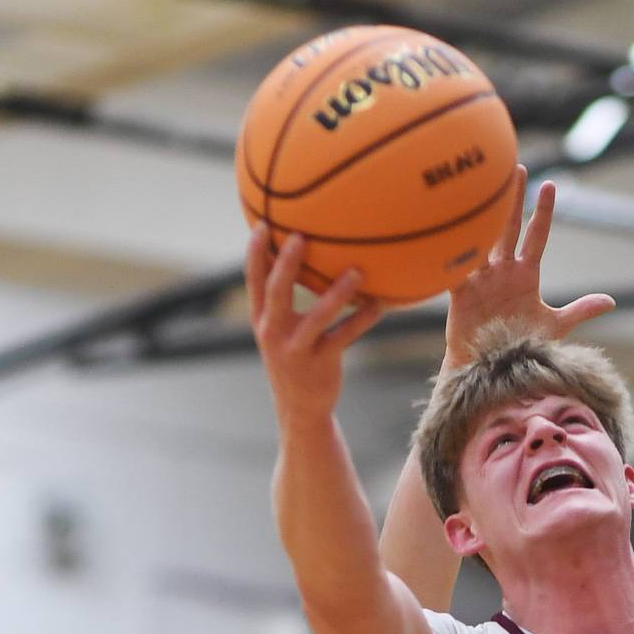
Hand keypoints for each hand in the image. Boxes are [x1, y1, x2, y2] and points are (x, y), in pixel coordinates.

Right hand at [246, 224, 385, 426]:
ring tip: (357, 272)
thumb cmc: (292, 358)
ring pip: (317, 317)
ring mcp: (296, 350)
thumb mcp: (279, 330)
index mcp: (261, 319)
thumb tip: (291, 256)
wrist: (300, 409)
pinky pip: (344, 336)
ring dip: (338, 293)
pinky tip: (380, 304)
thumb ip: (280, 299)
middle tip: (301, 236)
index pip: (254, 281)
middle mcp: (273, 333)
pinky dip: (363, 319)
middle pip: (277, 292)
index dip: (255, 253)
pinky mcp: (321, 363)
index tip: (263, 223)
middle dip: (287, 263)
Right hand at [445, 170, 614, 366]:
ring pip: (482, 239)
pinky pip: (456, 268)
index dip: (543, 211)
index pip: (537, 235)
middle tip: (516, 167)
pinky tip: (450, 229)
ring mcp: (481, 278)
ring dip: (482, 215)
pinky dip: (453, 252)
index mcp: (525, 273)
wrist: (490, 367)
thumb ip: (580, 310)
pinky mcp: (461, 292)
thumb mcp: (553, 325)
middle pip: (508, 227)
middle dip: (513, 198)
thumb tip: (611, 301)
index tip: (550, 184)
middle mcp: (503, 270)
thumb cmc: (520, 344)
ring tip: (480, 187)